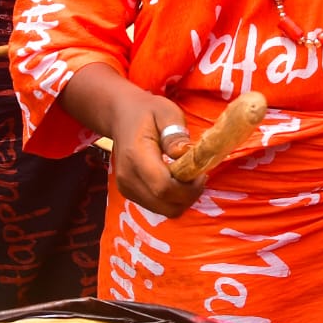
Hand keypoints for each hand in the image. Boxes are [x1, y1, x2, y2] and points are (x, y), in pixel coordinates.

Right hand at [108, 90, 205, 218]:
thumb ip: (175, 133)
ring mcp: (126, 189)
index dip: (188, 188)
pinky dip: (173, 199)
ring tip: (188, 178)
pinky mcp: (130, 194)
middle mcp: (128, 178)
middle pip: (166, 204)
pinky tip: (176, 181)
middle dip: (189, 196)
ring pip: (164, 210)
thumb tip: (183, 153)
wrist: (121, 117)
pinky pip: (159, 207)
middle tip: (198, 177)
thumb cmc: (147, 112)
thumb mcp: (166, 112)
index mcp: (136, 156)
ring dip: (182, 199)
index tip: (201, 174)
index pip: (164, 187)